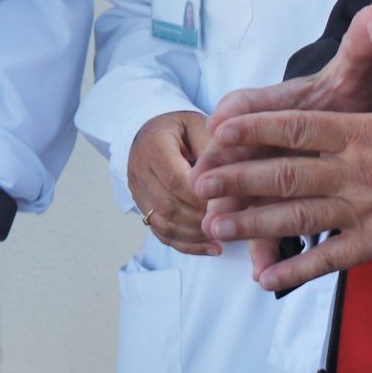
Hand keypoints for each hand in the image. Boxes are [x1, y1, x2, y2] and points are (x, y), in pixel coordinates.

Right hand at [125, 111, 218, 254]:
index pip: (175, 180)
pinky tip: (212, 247)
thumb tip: (234, 177)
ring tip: (224, 237)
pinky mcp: (142, 208)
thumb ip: (214, 148)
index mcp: (154, 146)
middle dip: (201, 219)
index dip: (201, 197)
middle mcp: (139, 171)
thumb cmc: (182, 128)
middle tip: (230, 223)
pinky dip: (187, 245)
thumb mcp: (200, 125)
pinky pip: (161, 233)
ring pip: (163, 224)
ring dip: (195, 235)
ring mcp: (137, 192)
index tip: (228, 203)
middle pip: (169, 206)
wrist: (152, 131)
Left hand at [191, 3, 371, 291]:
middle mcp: (356, 174)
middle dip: (238, 179)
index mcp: (364, 134)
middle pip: (286, 176)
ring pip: (298, 219)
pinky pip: (330, 259)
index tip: (221, 129)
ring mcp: (365, 213)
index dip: (256, 128)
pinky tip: (266, 278)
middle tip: (200, 183)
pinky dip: (297, 269)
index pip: (298, 128)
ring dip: (254, 223)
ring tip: (215, 226)